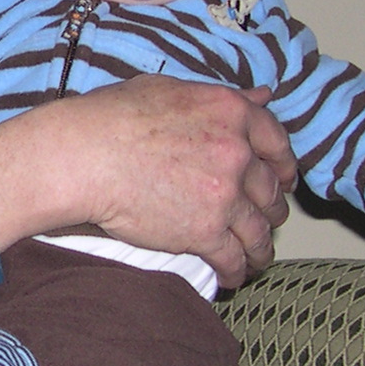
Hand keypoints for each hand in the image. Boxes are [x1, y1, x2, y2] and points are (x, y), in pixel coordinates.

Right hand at [0, 78, 296, 288]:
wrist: (83, 157)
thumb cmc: (112, 118)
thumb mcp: (170, 89)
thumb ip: (223, 97)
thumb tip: (260, 96)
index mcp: (231, 112)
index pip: (277, 141)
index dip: (282, 164)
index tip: (280, 178)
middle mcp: (237, 153)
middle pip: (271, 190)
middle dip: (271, 208)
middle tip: (265, 217)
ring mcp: (224, 195)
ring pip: (260, 230)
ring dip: (261, 247)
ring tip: (257, 256)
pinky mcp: (205, 232)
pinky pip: (234, 258)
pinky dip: (237, 270)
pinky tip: (232, 275)